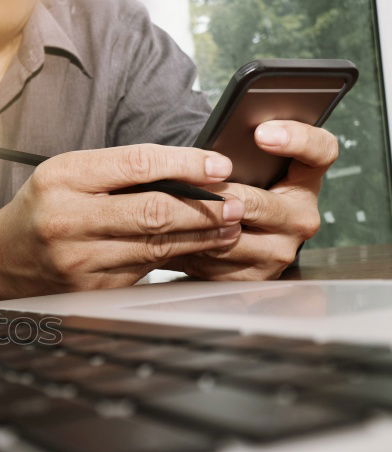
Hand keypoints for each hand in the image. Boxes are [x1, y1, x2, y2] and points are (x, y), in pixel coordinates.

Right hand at [0, 143, 244, 304]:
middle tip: (238, 202)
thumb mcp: (68, 173)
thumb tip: (188, 169)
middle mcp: (67, 220)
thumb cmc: (42, 207)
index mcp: (62, 179)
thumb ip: (118, 170)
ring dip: (201, 235)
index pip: (136, 164)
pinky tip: (198, 248)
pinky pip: (145, 271)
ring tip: (229, 225)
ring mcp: (78, 260)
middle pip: (153, 211)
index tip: (220, 165)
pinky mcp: (90, 288)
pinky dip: (176, 258)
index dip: (186, 164)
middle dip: (204, 207)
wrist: (1, 259)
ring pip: (156, 246)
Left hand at [165, 120, 338, 280]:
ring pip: (233, 237)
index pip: (321, 152)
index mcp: (304, 180)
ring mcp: (282, 249)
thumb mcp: (240, 170)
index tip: (261, 133)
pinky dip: (193, 248)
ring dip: (199, 225)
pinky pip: (219, 263)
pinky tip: (175, 236)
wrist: (220, 238)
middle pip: (261, 204)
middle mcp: (301, 216)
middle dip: (222, 196)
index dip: (296, 139)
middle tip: (195, 188)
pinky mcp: (257, 275)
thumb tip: (206, 148)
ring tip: (172, 211)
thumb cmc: (231, 192)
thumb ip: (235, 154)